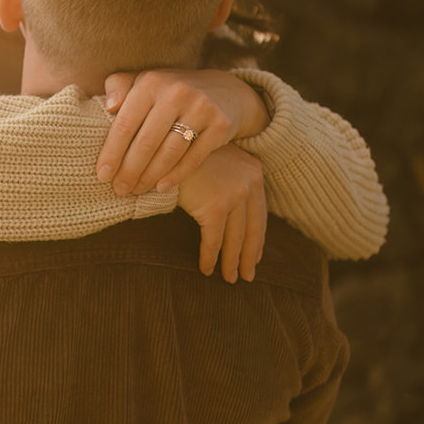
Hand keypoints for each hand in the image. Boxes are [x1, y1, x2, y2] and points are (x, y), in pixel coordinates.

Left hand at [96, 68, 268, 195]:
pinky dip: (175, 176)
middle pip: (146, 142)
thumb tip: (109, 106)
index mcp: (151, 82)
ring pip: (168, 153)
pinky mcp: (220, 125)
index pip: (125, 123)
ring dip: (149, 177)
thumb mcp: (144, 81)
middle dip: (129, 171)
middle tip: (120, 189)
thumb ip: (119, 86)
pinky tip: (161, 186)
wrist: (224, 91)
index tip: (102, 175)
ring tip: (137, 189)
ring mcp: (201, 108)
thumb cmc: (170, 91)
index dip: (112, 152)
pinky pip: (192, 158)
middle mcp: (176, 92)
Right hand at [174, 146, 266, 283]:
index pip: (260, 212)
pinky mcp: (215, 206)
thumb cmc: (185, 155)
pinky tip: (206, 270)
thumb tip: (231, 213)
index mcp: (254, 171)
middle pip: (253, 228)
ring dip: (231, 262)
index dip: (258, 238)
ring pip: (235, 238)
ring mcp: (234, 194)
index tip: (255, 256)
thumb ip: (228, 182)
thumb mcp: (216, 163)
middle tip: (247, 275)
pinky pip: (213, 240)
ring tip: (229, 278)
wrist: (164, 145)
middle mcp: (249, 182)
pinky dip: (209, 258)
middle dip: (250, 256)